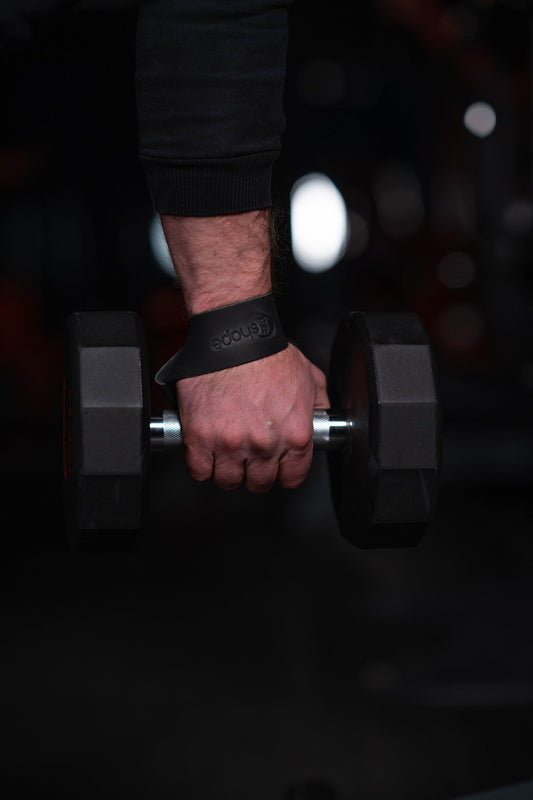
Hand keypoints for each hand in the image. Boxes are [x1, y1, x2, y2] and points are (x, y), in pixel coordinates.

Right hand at [176, 344, 328, 492]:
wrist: (232, 336)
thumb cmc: (266, 352)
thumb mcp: (309, 376)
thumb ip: (319, 404)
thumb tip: (322, 419)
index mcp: (294, 434)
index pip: (292, 477)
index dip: (283, 474)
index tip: (275, 468)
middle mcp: (265, 444)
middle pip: (259, 483)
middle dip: (254, 473)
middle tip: (248, 458)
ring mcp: (230, 443)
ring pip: (227, 481)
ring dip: (226, 471)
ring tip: (225, 456)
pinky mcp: (200, 437)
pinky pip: (199, 471)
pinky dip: (201, 465)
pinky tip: (205, 453)